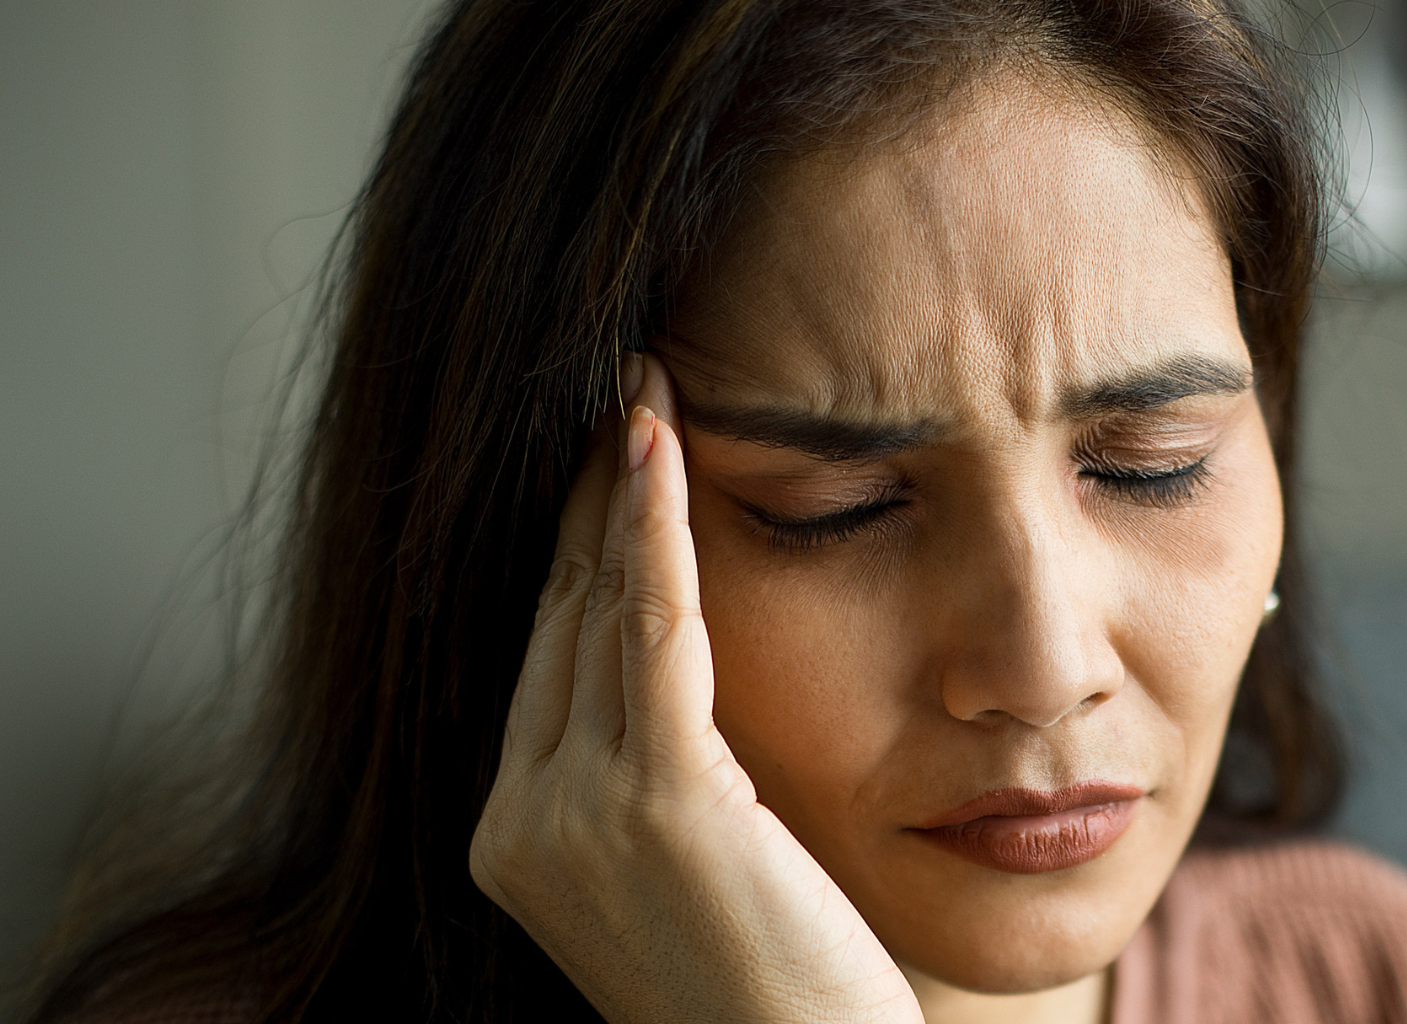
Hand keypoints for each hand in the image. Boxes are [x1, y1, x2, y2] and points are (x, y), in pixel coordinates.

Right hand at [470, 354, 921, 1023]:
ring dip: (621, 487)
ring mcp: (576, 815)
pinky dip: (653, 531)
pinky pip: (648, 633)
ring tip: (645, 389)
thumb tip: (672, 667)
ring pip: (595, 610)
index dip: (579, 548)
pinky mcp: (656, 804)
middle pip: (559, 619)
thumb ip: (657, 773)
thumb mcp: (687, 868)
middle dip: (591, 498)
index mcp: (519, 837)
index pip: (549, 659)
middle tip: (627, 392)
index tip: (612, 459)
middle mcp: (524, 822)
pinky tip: (661, 448)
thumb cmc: (774, 985)